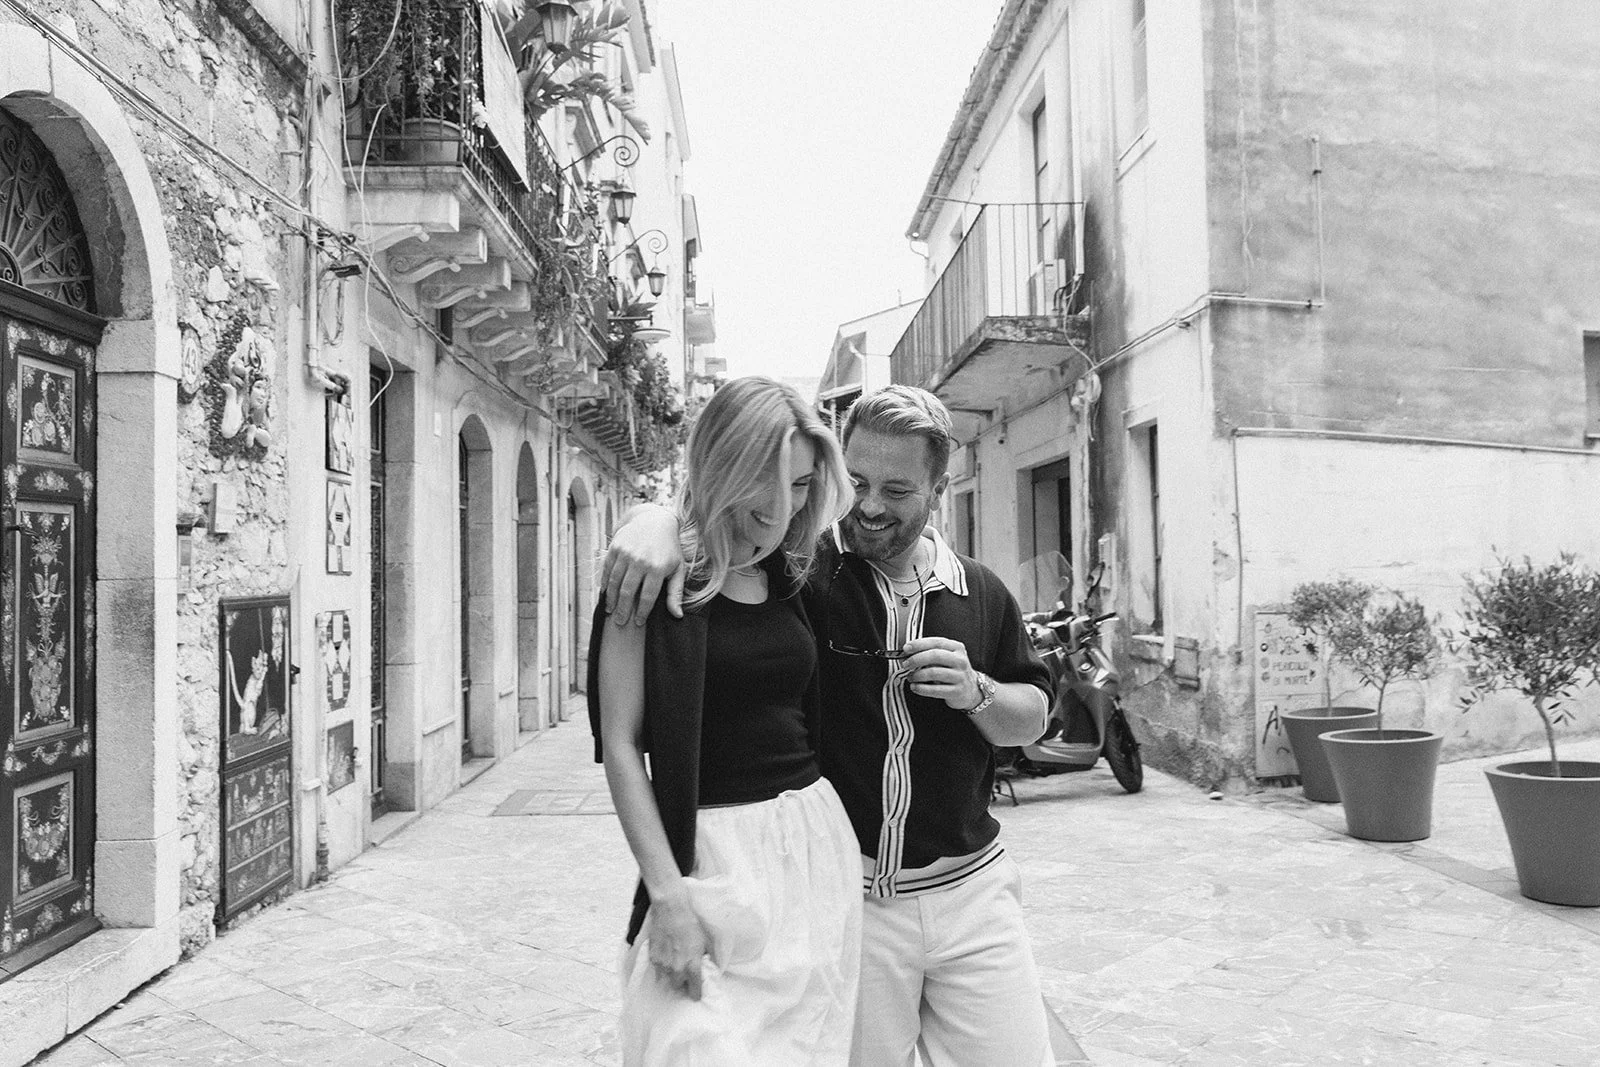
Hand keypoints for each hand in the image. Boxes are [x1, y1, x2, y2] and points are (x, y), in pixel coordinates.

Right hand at [601, 505, 686, 625]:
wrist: (654, 520)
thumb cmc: (669, 549)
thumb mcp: (677, 569)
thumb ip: (676, 593)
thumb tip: (677, 615)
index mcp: (657, 568)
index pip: (647, 597)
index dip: (642, 612)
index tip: (638, 622)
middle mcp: (640, 561)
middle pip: (628, 592)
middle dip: (623, 610)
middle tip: (620, 622)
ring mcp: (626, 554)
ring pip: (615, 582)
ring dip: (611, 599)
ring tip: (611, 611)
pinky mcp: (615, 548)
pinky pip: (607, 570)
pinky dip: (604, 583)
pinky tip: (605, 594)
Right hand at [646, 892, 708, 999]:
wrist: (672, 910)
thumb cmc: (691, 923)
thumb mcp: (707, 940)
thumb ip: (710, 958)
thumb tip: (713, 968)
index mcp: (692, 966)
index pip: (695, 991)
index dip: (696, 993)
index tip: (697, 991)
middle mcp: (677, 969)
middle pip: (679, 988)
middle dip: (683, 984)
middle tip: (685, 974)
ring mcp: (663, 965)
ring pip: (667, 980)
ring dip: (672, 976)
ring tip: (675, 965)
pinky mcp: (653, 958)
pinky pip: (658, 970)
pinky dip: (662, 967)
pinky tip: (667, 957)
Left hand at [899, 636, 981, 709]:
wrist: (971, 690)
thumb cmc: (953, 671)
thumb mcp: (946, 657)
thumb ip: (930, 652)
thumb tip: (907, 653)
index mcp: (956, 648)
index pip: (936, 642)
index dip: (919, 644)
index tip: (906, 648)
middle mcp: (960, 660)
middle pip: (935, 656)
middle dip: (916, 659)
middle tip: (905, 664)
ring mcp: (960, 676)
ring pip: (934, 673)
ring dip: (917, 675)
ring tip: (910, 677)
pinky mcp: (957, 691)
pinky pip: (935, 690)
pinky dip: (921, 688)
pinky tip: (915, 687)